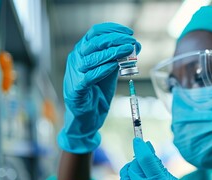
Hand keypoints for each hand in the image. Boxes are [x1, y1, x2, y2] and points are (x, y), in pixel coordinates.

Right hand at [57, 22, 140, 152]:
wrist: (88, 116)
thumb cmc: (98, 92)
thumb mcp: (111, 71)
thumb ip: (120, 58)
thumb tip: (136, 46)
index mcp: (83, 51)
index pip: (95, 33)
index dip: (112, 30)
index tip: (129, 33)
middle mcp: (76, 59)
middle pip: (94, 43)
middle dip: (115, 40)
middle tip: (131, 42)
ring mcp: (74, 73)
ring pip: (91, 58)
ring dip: (111, 53)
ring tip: (127, 51)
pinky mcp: (76, 89)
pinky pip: (89, 76)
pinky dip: (103, 70)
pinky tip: (115, 66)